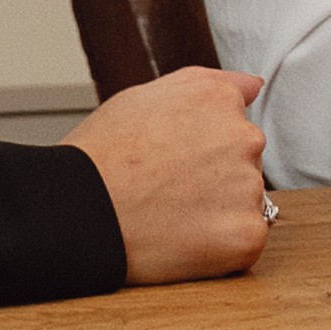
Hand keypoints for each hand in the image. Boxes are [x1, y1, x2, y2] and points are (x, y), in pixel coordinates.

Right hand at [65, 68, 271, 284]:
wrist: (77, 211)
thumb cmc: (100, 156)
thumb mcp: (145, 96)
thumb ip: (208, 83)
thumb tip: (254, 85)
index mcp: (220, 100)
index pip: (232, 126)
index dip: (196, 150)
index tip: (169, 162)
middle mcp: (245, 138)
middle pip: (242, 165)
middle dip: (213, 179)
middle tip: (165, 190)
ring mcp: (249, 188)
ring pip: (244, 203)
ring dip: (217, 212)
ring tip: (168, 215)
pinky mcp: (246, 235)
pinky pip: (245, 240)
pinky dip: (220, 246)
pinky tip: (181, 240)